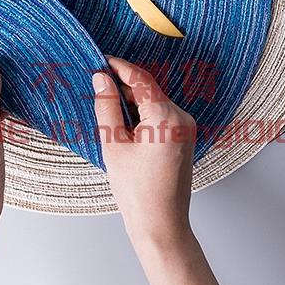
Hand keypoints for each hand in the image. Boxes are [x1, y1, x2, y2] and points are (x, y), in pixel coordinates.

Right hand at [92, 57, 227, 284]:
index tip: (102, 59)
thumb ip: (106, 107)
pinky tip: (125, 124)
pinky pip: (162, 114)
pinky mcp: (185, 136)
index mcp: (166, 116)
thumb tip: (101, 79)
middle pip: (149, 90)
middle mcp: (182, 117)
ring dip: (133, 101)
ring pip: (155, 101)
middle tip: (98, 85)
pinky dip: (144, 114)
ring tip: (108, 109)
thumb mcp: (113, 144)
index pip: (141, 79)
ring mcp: (187, 127)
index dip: (120, 66)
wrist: (161, 225)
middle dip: (124, 86)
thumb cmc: (136, 191)